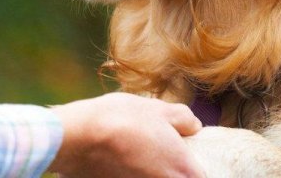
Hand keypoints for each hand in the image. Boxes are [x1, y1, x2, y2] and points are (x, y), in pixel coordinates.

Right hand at [47, 92, 202, 177]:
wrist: (78, 136)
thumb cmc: (122, 120)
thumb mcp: (159, 109)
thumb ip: (185, 119)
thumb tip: (193, 126)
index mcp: (185, 171)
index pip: (202, 176)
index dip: (193, 163)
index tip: (184, 151)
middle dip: (172, 168)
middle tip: (160, 150)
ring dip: (149, 170)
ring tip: (136, 152)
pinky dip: (129, 172)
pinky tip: (118, 159)